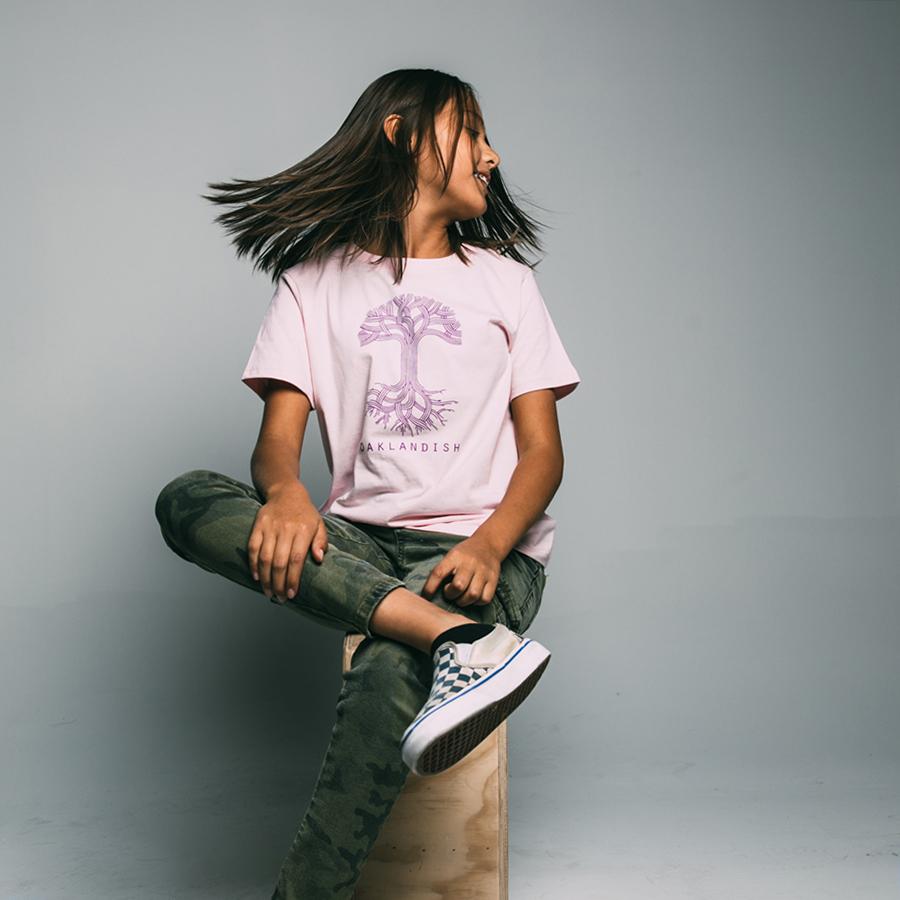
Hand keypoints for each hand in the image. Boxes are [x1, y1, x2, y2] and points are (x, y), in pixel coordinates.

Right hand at [248, 482, 327, 603]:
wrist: (286, 492)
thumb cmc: (305, 513)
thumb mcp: (319, 524)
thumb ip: (321, 542)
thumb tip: (319, 559)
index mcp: (303, 530)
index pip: (296, 559)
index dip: (293, 579)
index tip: (291, 594)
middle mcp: (286, 529)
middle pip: (280, 562)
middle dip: (279, 583)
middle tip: (279, 598)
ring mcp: (270, 527)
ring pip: (264, 557)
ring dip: (265, 578)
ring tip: (268, 592)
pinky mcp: (258, 525)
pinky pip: (252, 547)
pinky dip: (253, 564)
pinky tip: (256, 577)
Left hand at [421, 534, 504, 607]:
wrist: (488, 544)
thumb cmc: (466, 553)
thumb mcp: (451, 555)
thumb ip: (443, 570)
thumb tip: (430, 592)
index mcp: (454, 557)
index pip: (438, 573)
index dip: (430, 588)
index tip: (426, 597)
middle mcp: (469, 563)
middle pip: (458, 586)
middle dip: (451, 595)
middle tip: (450, 593)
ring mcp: (483, 571)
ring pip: (473, 594)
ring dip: (463, 601)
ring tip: (460, 597)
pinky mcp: (493, 579)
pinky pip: (485, 598)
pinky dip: (477, 602)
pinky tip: (472, 597)